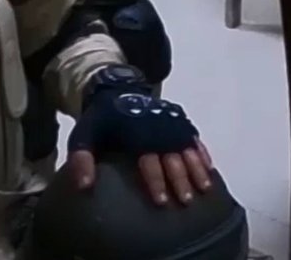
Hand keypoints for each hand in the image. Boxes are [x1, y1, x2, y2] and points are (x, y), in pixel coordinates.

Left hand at [66, 70, 213, 206]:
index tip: (162, 201)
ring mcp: (170, 123)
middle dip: (180, 179)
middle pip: (172, 157)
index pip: (148, 161)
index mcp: (135, 134)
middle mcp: (156, 129)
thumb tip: (84, 186)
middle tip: (187, 200)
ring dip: (196, 168)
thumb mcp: (83, 137)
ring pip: (187, 148)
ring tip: (204, 188)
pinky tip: (209, 168)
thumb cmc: (100, 120)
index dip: (155, 181)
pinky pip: (194, 137)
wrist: (116, 89)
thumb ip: (82, 160)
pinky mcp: (179, 119)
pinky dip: (202, 152)